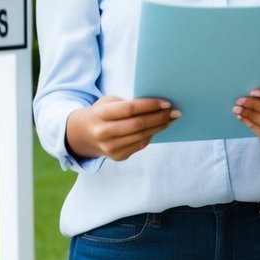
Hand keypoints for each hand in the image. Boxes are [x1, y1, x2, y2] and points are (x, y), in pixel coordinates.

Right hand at [65, 96, 180, 161]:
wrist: (83, 134)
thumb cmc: (102, 112)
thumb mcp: (109, 102)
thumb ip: (128, 104)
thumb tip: (158, 105)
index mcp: (100, 114)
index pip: (129, 109)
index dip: (150, 106)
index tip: (167, 103)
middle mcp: (103, 132)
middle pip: (138, 125)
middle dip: (160, 117)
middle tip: (176, 112)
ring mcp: (110, 147)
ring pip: (141, 136)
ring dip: (159, 127)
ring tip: (171, 119)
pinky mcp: (117, 156)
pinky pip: (139, 145)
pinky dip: (151, 136)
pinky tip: (159, 128)